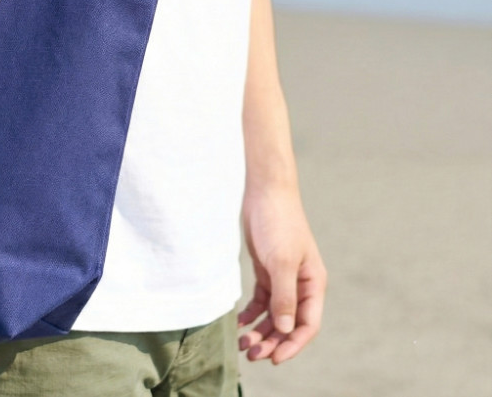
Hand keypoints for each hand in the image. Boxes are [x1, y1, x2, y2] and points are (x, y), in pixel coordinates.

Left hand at [238, 185, 326, 364]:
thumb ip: (284, 296)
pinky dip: (251, 313)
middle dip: (272, 341)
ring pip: (274, 314)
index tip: (275, 359)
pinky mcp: (266, 270)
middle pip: (288, 323)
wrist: (265, 192)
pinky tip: (239, 323)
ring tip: (242, 344)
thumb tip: (286, 330)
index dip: (293, 344)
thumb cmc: (279, 223)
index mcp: (313, 284)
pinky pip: (261, 300)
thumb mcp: (281, 261)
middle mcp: (300, 285)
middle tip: (250, 354)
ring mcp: (283, 278)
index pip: (307, 324)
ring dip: (260, 330)